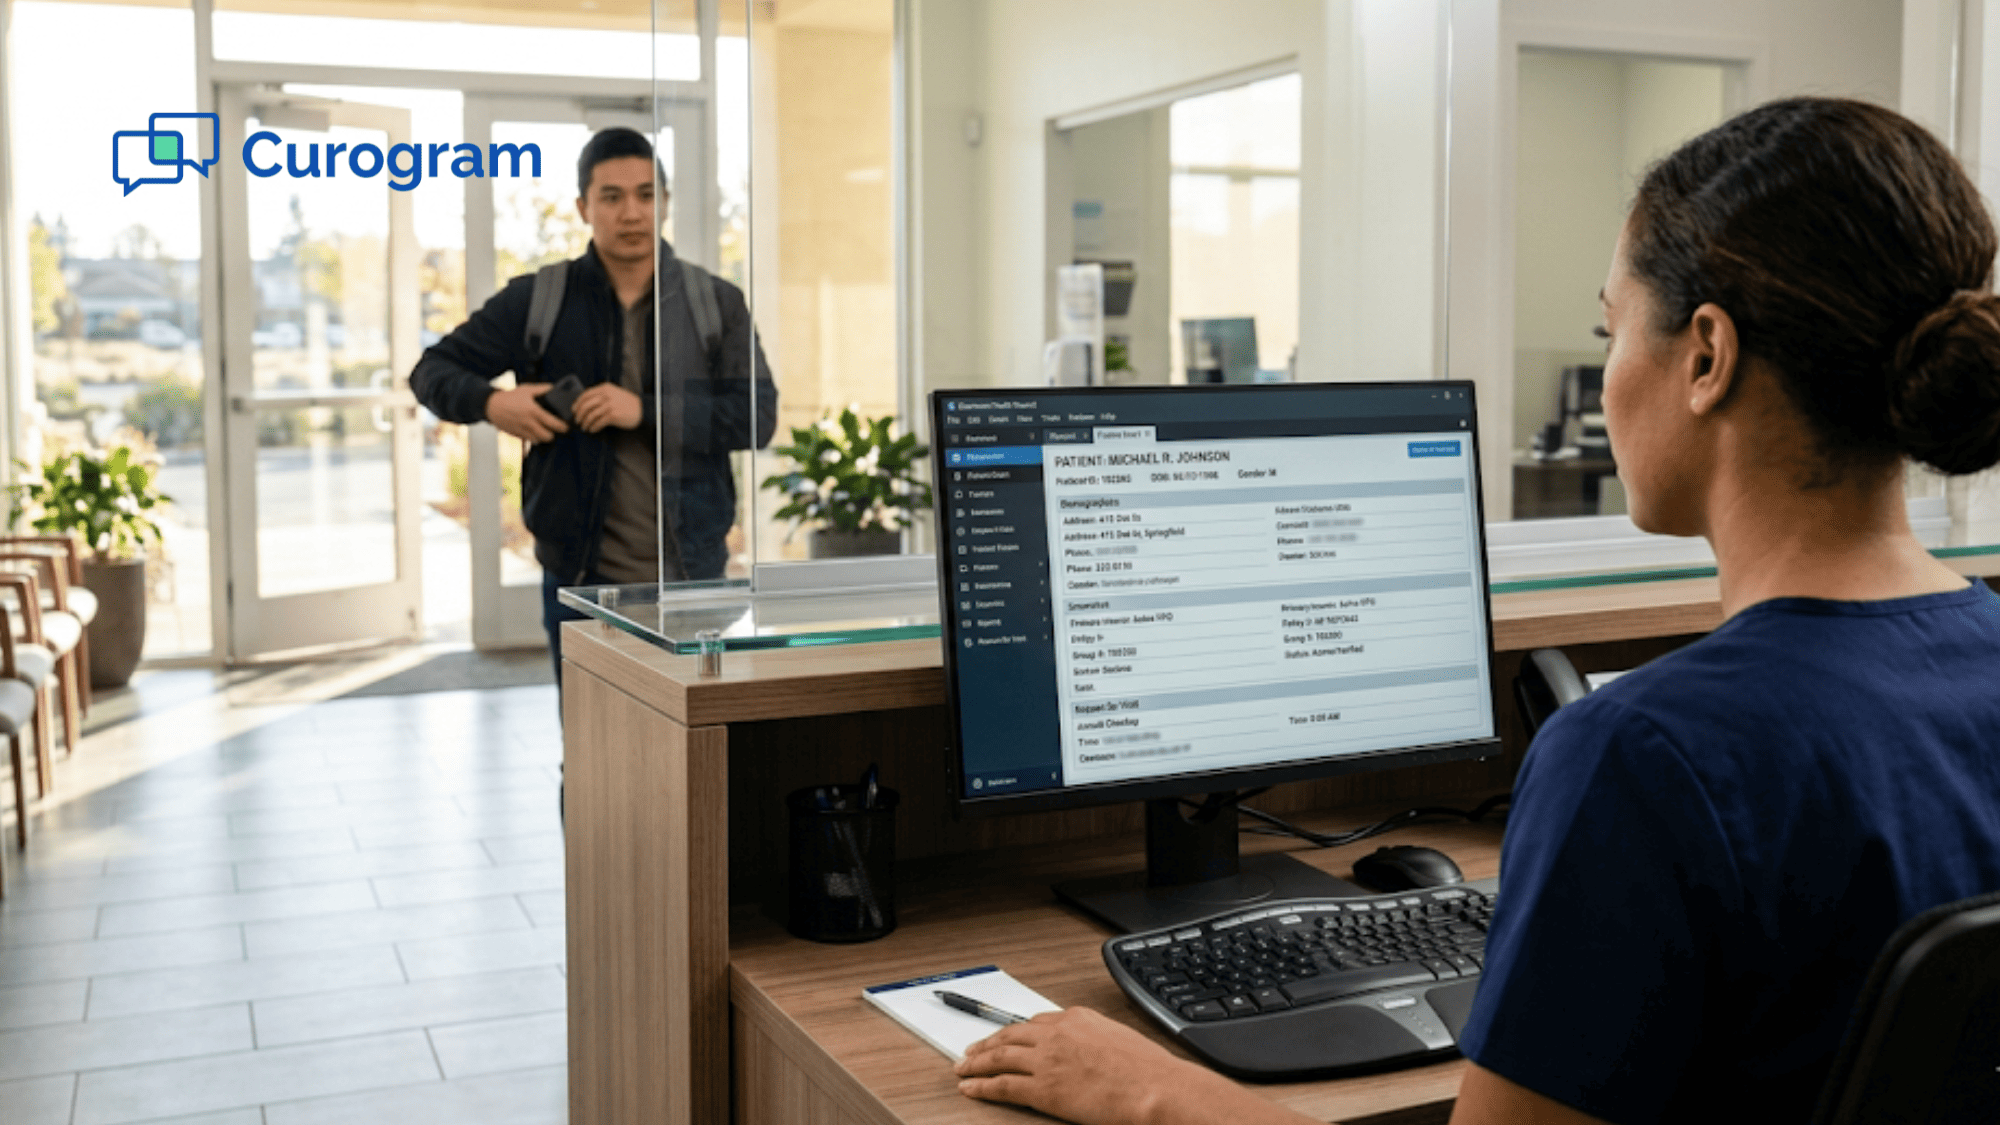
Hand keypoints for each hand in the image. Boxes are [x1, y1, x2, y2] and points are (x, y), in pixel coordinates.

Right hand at [486, 383, 567, 442]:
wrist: (491, 405)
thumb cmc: (510, 397)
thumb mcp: (527, 389)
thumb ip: (542, 389)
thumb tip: (555, 388)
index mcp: (534, 411)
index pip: (554, 424)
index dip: (563, 426)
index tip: (566, 425)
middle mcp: (529, 423)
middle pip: (548, 436)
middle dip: (554, 434)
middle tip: (555, 429)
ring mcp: (522, 430)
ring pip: (539, 441)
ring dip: (544, 437)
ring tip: (545, 430)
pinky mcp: (517, 435)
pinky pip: (530, 441)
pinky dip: (534, 438)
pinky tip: (535, 431)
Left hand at [574, 383, 642, 432]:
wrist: (643, 409)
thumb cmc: (628, 403)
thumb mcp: (614, 393)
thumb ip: (602, 395)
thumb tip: (586, 404)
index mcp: (605, 388)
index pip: (586, 394)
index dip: (577, 403)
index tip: (574, 410)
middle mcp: (606, 395)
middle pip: (586, 405)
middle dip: (579, 414)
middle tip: (577, 421)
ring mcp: (609, 405)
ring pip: (591, 415)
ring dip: (585, 423)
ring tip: (584, 428)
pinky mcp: (613, 416)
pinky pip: (598, 422)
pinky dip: (593, 427)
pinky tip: (592, 430)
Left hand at [956, 1007, 1308, 1124]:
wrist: (1155, 1088)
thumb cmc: (1148, 1071)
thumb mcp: (1118, 1038)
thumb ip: (1093, 1039)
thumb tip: (1084, 1051)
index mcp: (1077, 1018)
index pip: (1035, 1022)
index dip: (1014, 1032)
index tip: (1004, 1036)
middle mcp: (1056, 1034)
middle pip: (1010, 1035)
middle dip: (987, 1043)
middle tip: (971, 1049)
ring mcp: (1047, 1060)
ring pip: (999, 1057)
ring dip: (976, 1062)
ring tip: (962, 1067)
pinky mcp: (1043, 1088)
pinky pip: (1002, 1085)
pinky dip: (981, 1086)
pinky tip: (969, 1088)